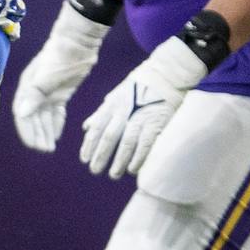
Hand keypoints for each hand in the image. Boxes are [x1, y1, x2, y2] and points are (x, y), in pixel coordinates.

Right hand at [11, 3, 110, 151]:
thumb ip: (34, 96)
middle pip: (33, 118)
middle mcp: (34, 92)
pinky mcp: (59, 93)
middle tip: (46, 150)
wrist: (78, 42)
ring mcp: (47, 93)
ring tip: (50, 147)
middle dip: (38, 134)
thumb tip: (21, 114)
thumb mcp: (47, 77)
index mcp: (27, 88)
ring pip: (44, 117)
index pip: (23, 114)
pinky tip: (56, 135)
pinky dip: (55, 123)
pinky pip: (55, 112)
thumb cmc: (60, 56)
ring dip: (46, 132)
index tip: (33, 145)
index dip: (26, 130)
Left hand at [78, 37, 208, 178]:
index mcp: (112, 105)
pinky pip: (145, 145)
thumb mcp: (115, 95)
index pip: (97, 128)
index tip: (84, 159)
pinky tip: (132, 169)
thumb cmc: (138, 87)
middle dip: (100, 156)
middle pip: (109, 138)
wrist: (165, 75)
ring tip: (113, 174)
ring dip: (119, 161)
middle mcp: (124, 112)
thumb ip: (101, 112)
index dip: (89, 145)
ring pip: (126, 144)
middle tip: (95, 170)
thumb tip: (86, 127)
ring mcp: (140, 118)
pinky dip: (137, 158)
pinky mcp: (156, 124)